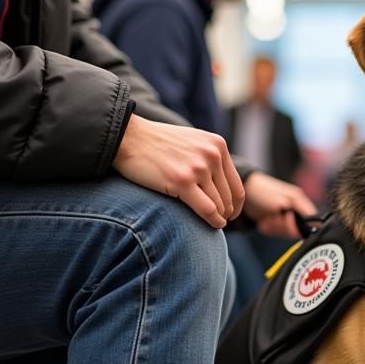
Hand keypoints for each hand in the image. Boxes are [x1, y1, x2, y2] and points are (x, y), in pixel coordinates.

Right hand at [112, 114, 243, 228]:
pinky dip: (213, 221)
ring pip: (219, 205)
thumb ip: (209, 158)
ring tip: (214, 224)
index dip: (236, 204)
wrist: (128, 138)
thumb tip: (223, 186)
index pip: (236, 184)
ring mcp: (198, 168)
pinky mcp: (182, 182)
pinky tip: (213, 225)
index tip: (230, 214)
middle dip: (226, 213)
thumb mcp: (192, 143)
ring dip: (218, 219)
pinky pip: (208, 210)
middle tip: (220, 222)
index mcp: (217, 145)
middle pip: (229, 197)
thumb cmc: (157, 144)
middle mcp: (212, 155)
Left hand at [242, 173, 317, 237]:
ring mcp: (285, 217)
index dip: (302, 225)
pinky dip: (269, 229)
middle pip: (298, 230)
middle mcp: (295, 210)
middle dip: (283, 226)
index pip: (313, 221)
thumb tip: (315, 224)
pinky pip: (277, 233)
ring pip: (286, 233)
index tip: (287, 219)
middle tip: (273, 216)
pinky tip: (264, 220)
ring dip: (274, 227)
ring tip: (267, 216)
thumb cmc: (263, 193)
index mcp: (300, 202)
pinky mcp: (276, 223)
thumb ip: (299, 213)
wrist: (243, 194)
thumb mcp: (283, 201)